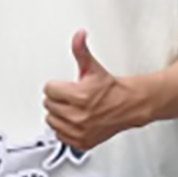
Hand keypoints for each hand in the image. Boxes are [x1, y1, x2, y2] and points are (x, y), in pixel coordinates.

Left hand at [43, 30, 141, 151]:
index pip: (49, 90)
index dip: (57, 86)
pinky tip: (74, 120)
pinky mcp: (82, 141)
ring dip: (59, 114)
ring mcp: (80, 130)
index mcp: (80, 96)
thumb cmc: (110, 89)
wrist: (128, 105)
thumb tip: (79, 35)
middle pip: (49, 105)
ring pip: (52, 121)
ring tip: (72, 107)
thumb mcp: (93, 67)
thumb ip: (81, 50)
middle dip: (58, 99)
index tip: (65, 86)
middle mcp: (79, 116)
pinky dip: (64, 129)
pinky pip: (60, 135)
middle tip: (70, 96)